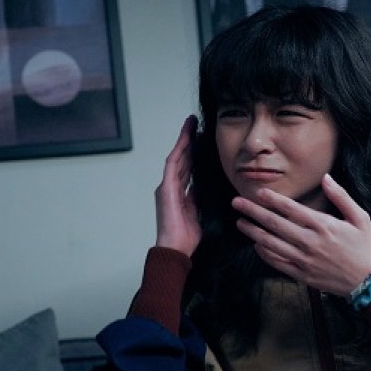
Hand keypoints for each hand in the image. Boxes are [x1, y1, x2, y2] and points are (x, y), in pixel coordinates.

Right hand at [155, 115, 200, 256]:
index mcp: (178, 193)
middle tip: (195, 123)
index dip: (193, 151)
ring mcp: (166, 186)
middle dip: (188, 140)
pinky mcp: (166, 188)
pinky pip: (172, 164)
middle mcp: (170, 186)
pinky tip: (185, 139)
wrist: (176, 248)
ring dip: (184, 140)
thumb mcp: (198, 211)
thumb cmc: (186, 236)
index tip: (200, 138)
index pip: (187, 167)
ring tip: (191, 124)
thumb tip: (205, 184)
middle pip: (181, 158)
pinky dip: (179, 150)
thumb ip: (198, 196)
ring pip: (176, 157)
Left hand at [231, 174, 370, 295]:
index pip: (291, 209)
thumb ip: (341, 197)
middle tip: (237, 203)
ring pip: (271, 244)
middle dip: (253, 212)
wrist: (370, 282)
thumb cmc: (366, 247)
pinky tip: (256, 245)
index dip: (272, 199)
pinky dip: (264, 253)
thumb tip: (327, 177)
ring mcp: (304, 260)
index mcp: (323, 226)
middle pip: (274, 224)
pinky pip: (277, 262)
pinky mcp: (301, 275)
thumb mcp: (360, 218)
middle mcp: (310, 242)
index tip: (258, 192)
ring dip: (253, 232)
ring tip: (240, 223)